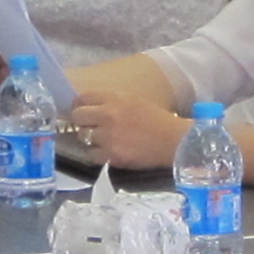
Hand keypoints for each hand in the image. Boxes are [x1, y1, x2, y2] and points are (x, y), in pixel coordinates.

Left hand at [66, 92, 184, 169]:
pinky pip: (91, 155)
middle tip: (89, 127)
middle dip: (82, 122)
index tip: (83, 111)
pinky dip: (97, 155)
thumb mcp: (134, 101)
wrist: (175, 141)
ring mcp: (108, 136)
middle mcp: (108, 115)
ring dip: (89, 139)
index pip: (82, 97)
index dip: (80, 105)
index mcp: (115, 98)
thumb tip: (91, 107)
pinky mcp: (112, 155)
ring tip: (101, 141)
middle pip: (78, 116)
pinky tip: (108, 152)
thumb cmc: (158, 120)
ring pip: (83, 136)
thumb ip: (112, 102)